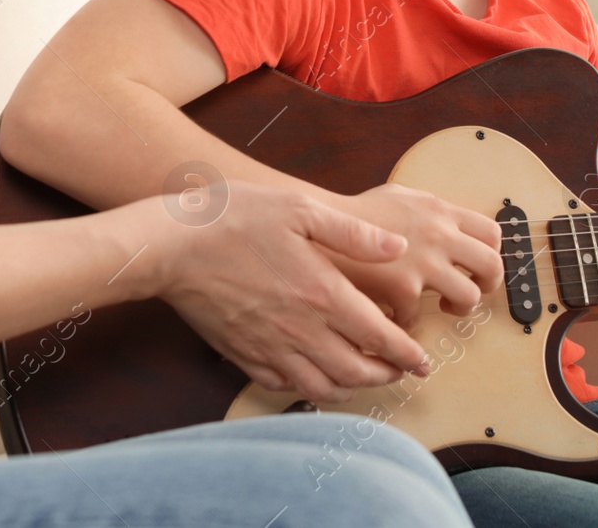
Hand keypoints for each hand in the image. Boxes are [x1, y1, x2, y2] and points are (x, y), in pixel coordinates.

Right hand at [150, 180, 432, 404]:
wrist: (172, 245)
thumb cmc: (236, 218)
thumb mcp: (301, 208)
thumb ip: (353, 232)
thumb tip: (397, 246)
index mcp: (322, 293)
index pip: (380, 338)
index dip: (408, 354)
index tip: (424, 361)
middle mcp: (300, 330)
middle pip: (357, 372)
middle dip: (387, 377)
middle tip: (402, 371)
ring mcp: (269, 347)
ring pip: (322, 388)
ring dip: (351, 389)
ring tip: (365, 379)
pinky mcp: (243, 354)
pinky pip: (283, 387)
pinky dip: (308, 390)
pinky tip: (315, 377)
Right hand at [333, 183, 502, 328]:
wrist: (316, 229)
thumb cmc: (353, 215)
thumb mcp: (397, 196)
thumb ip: (427, 209)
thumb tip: (450, 221)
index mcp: (438, 211)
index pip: (492, 233)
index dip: (491, 254)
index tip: (479, 267)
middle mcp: (437, 236)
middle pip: (491, 266)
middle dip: (487, 285)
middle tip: (468, 294)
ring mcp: (421, 265)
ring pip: (468, 298)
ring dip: (460, 306)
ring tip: (441, 305)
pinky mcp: (401, 290)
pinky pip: (419, 318)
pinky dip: (408, 324)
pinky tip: (397, 317)